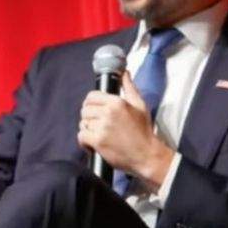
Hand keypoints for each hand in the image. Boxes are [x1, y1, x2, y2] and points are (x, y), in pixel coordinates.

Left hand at [78, 71, 173, 189]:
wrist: (146, 155)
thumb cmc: (143, 131)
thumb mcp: (140, 105)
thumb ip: (129, 87)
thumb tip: (124, 73)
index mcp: (117, 102)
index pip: (91, 96)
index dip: (91, 103)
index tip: (95, 111)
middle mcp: (108, 113)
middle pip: (85, 110)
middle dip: (89, 117)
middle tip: (97, 125)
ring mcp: (102, 127)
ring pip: (83, 123)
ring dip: (87, 129)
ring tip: (97, 134)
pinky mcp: (98, 141)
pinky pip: (81, 136)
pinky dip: (84, 141)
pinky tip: (93, 144)